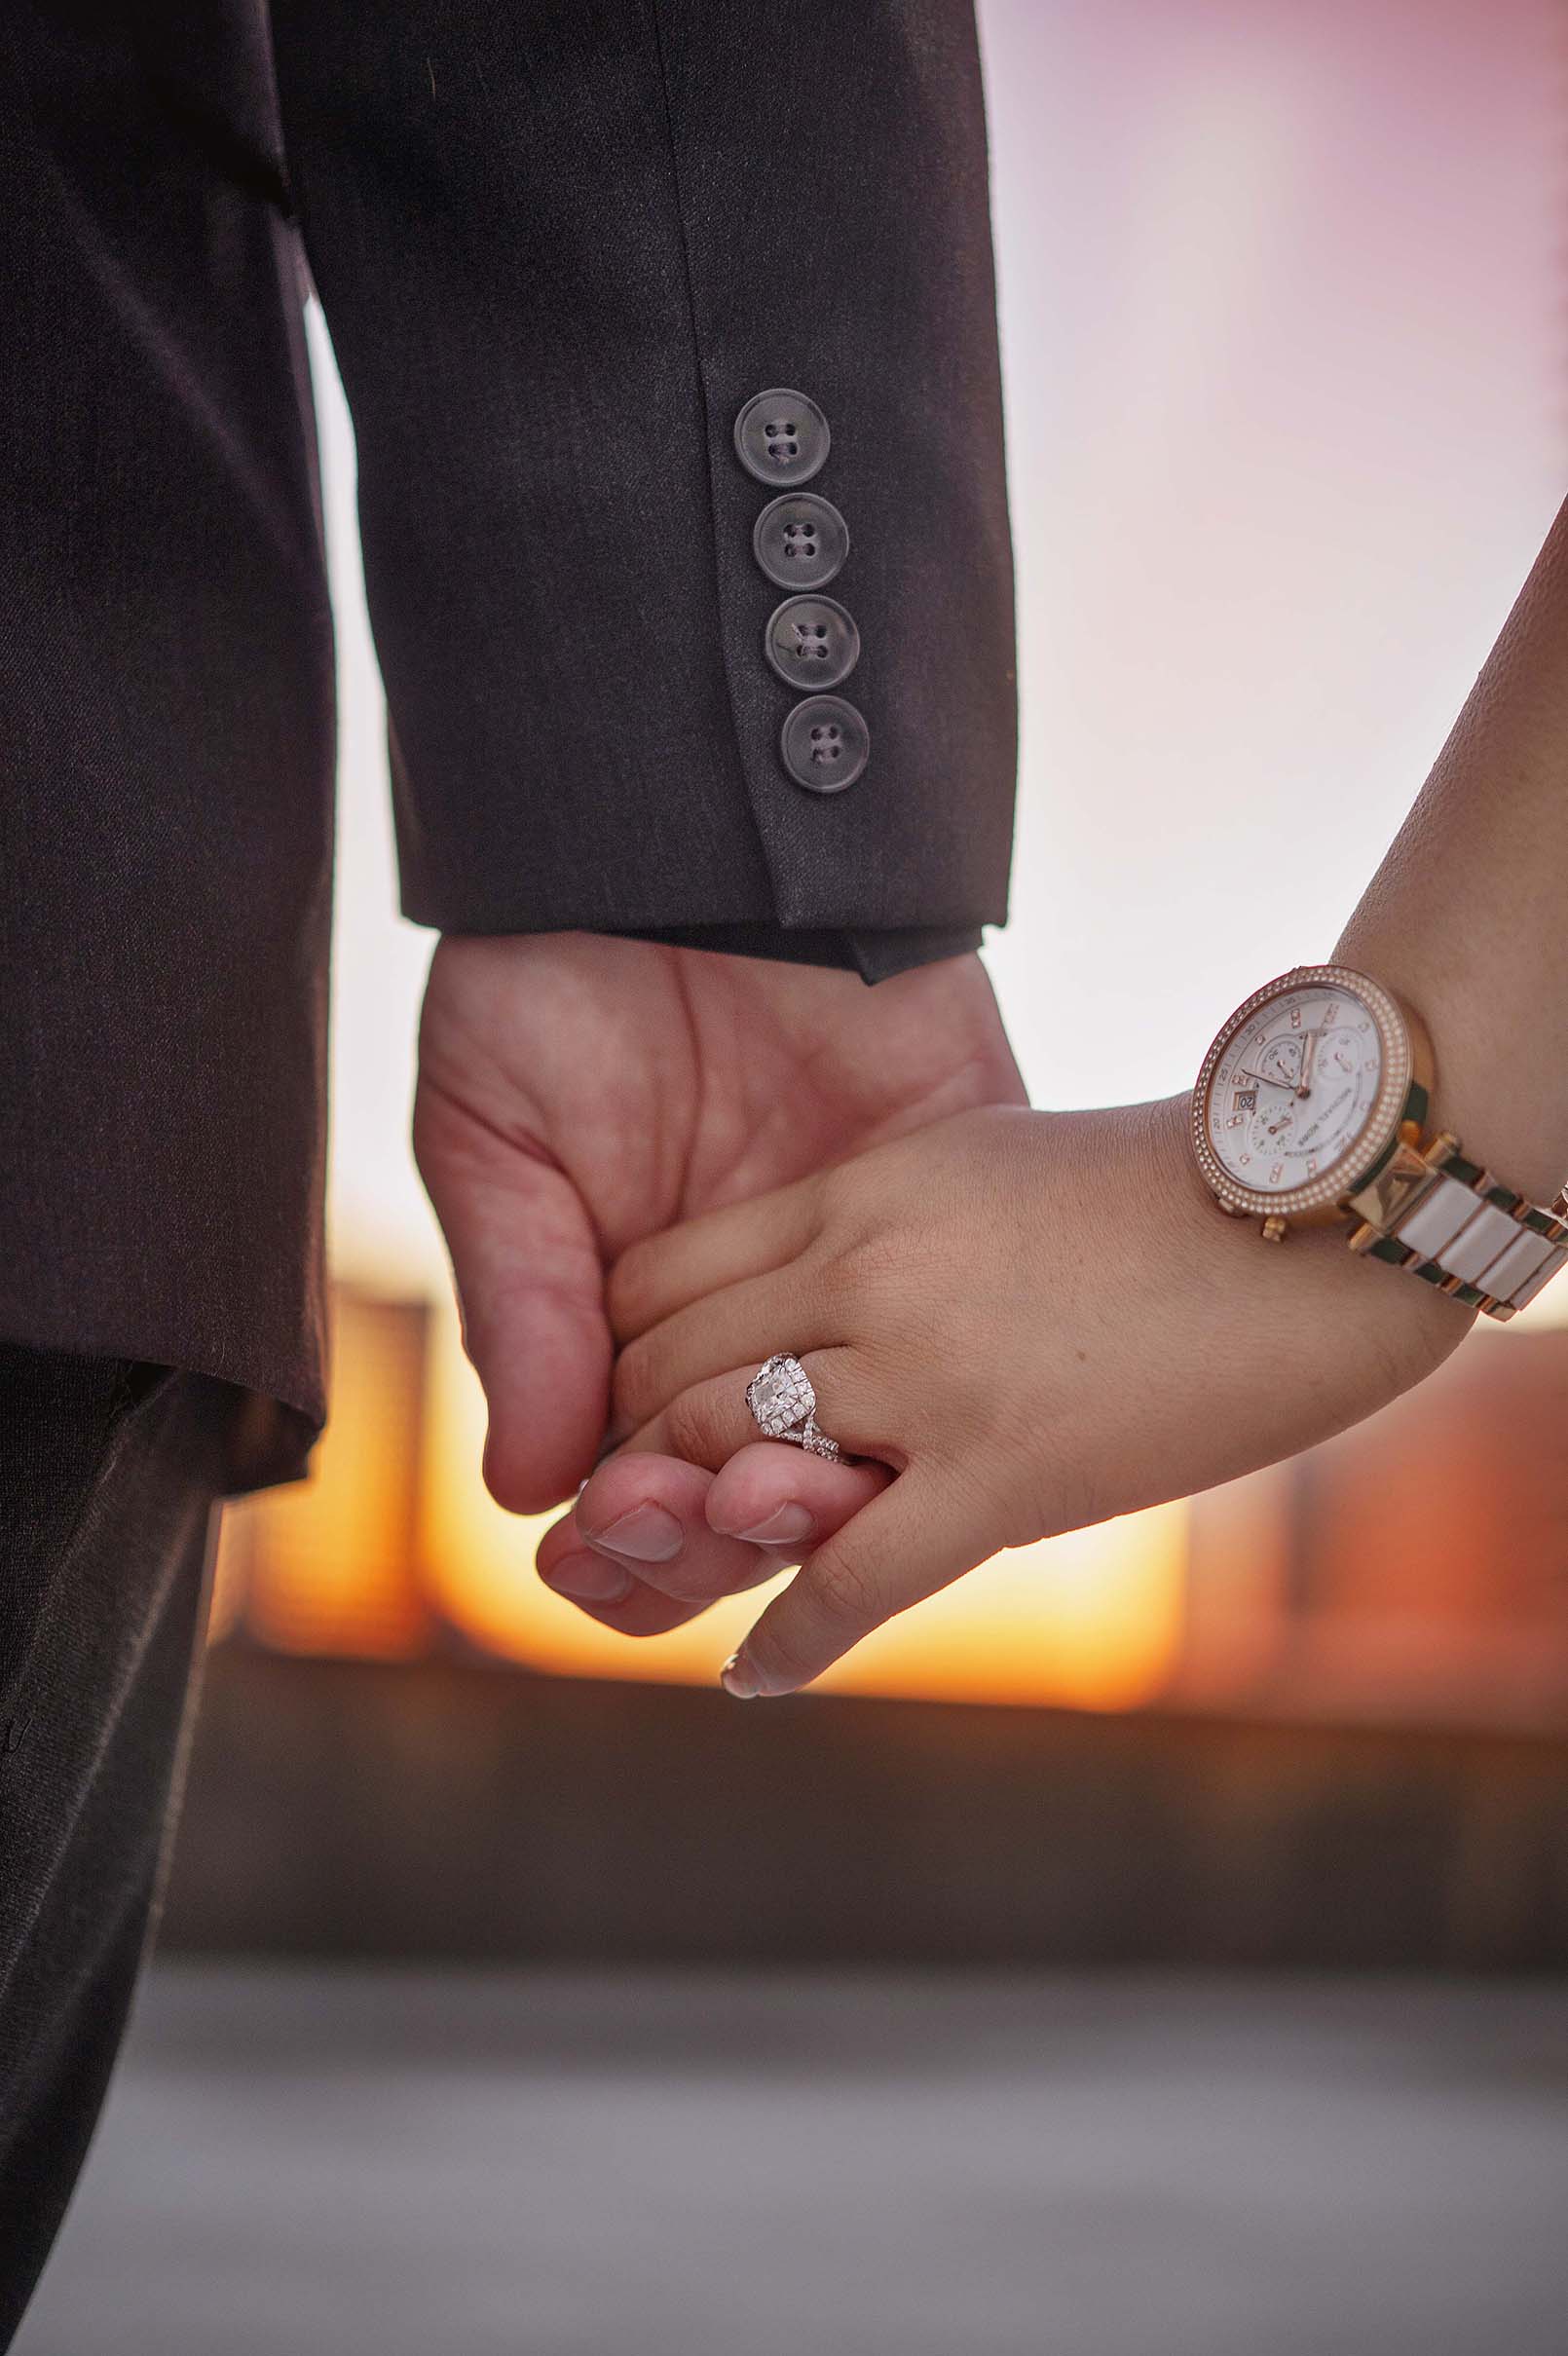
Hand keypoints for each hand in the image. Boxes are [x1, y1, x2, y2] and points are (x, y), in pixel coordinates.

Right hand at [412, 933, 1025, 1627]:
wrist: (673, 828)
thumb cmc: (554, 984)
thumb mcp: (499, 1147)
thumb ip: (526, 1309)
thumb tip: (531, 1490)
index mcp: (644, 1334)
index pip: (643, 1492)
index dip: (619, 1544)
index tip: (594, 1534)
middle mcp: (767, 1328)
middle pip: (759, 1504)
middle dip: (710, 1546)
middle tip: (676, 1514)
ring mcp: (874, 1279)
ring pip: (874, 1453)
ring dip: (815, 1501)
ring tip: (762, 1490)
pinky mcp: (967, 1198)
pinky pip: (978, 1334)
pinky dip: (933, 1403)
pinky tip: (864, 1429)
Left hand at [599, 1095, 1473, 1694]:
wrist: (1311, 1216)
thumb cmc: (1164, 1182)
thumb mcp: (983, 1160)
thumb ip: (885, 1213)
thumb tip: (820, 1263)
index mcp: (858, 1190)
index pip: (662, 1277)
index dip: (616, 1352)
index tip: (615, 1405)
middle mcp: (864, 1273)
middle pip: (670, 1373)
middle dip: (622, 1451)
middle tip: (608, 1514)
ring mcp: (925, 1374)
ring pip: (727, 1460)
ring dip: (678, 1531)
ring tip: (662, 1580)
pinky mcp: (1001, 1472)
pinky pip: (852, 1578)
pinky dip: (787, 1640)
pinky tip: (750, 1676)